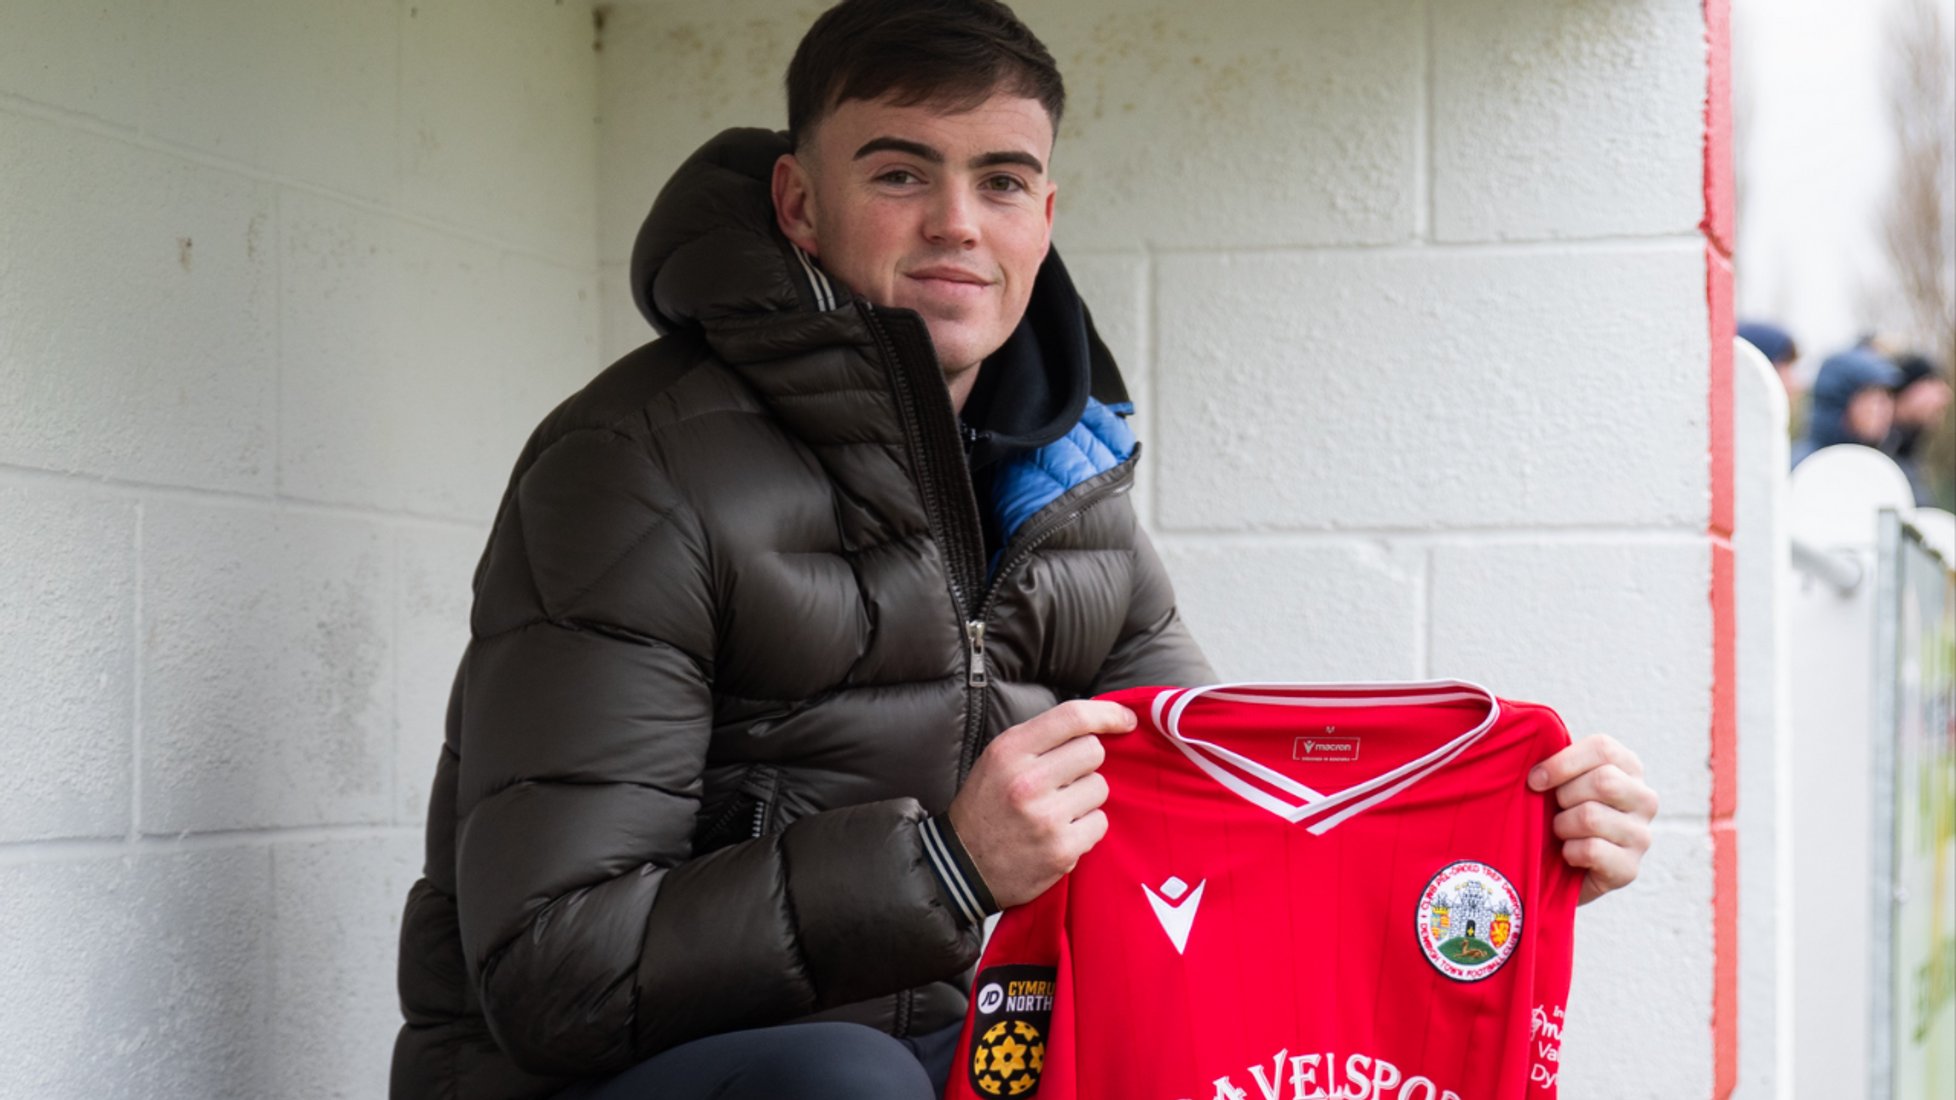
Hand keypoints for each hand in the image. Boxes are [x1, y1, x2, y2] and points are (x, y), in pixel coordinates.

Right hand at [948, 700, 1135, 908]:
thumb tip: (1096, 723)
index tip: (1125, 719)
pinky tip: (1062, 832)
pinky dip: (1086, 827)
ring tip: (1058, 809)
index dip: (1108, 714)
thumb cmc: (986, 806)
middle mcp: (1027, 782)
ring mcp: (1046, 818)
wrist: (964, 867)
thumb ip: (1040, 739)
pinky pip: (1100, 823)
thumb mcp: (998, 759)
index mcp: (1009, 751)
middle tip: (1065, 779)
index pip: (1072, 717)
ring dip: (1086, 797)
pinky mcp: (1061, 850)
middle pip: (1093, 751)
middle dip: (1086, 763)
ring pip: (1100, 787)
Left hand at [1528, 734, 1658, 904]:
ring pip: (1592, 816)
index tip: (1535, 779)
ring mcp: (1641, 835)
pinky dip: (1569, 852)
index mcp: (1628, 768)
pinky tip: (1569, 854)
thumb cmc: (1557, 813)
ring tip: (1561, 833)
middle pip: (1603, 781)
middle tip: (1554, 810)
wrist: (1559, 871)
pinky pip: (1591, 850)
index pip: (1603, 748)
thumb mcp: (1558, 781)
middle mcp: (1644, 799)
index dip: (1562, 762)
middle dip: (1564, 796)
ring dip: (1562, 826)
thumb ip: (1554, 758)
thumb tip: (1532, 737)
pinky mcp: (1630, 868)